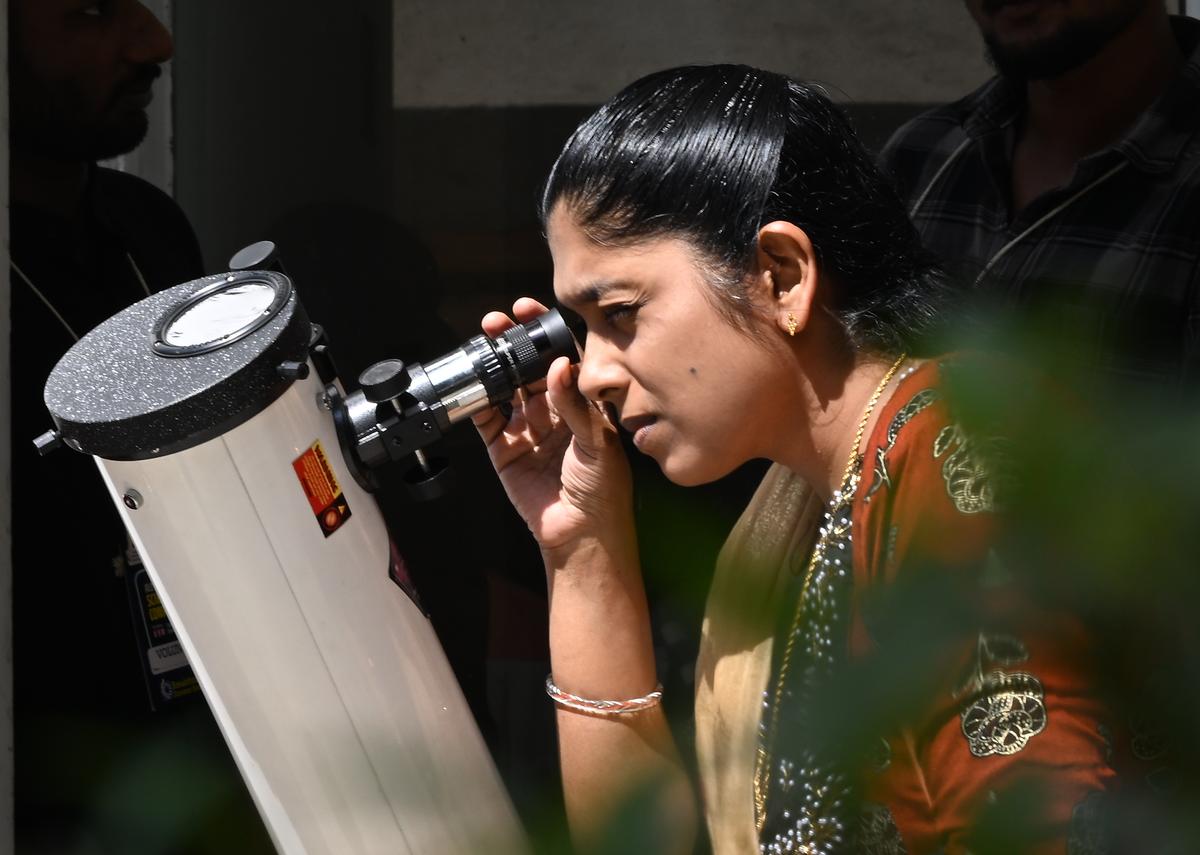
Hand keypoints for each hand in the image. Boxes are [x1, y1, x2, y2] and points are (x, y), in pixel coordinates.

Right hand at [472, 298, 632, 552]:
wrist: (582, 534)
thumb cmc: (604, 490)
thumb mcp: (598, 442)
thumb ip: (575, 405)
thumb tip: (558, 367)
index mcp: (580, 404)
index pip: (560, 358)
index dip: (544, 333)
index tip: (529, 311)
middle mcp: (552, 412)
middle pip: (528, 368)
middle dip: (512, 342)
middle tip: (498, 322)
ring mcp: (526, 430)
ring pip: (505, 389)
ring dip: (492, 366)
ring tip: (482, 343)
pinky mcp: (504, 451)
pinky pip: (486, 422)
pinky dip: (476, 404)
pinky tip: (471, 386)